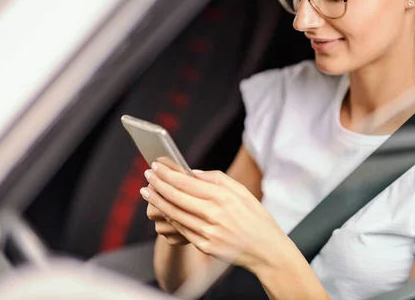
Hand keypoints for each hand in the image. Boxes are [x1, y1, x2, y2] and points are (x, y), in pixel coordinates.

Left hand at [140, 158, 293, 271]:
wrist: (266, 249)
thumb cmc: (255, 217)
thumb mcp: (242, 191)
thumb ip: (218, 179)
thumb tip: (193, 173)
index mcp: (224, 197)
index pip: (187, 183)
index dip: (168, 173)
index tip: (157, 166)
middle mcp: (215, 215)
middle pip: (176, 197)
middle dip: (158, 184)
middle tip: (147, 175)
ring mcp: (209, 232)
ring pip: (175, 214)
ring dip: (158, 201)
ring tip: (148, 191)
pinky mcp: (206, 246)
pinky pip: (182, 230)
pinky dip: (170, 218)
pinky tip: (163, 209)